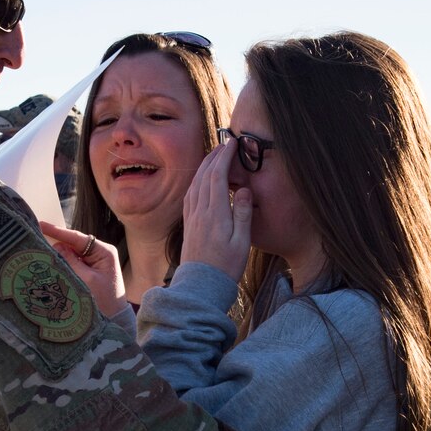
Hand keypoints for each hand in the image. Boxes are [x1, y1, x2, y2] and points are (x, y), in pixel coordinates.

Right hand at [40, 221, 127, 317]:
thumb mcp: (87, 280)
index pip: (77, 238)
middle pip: (73, 244)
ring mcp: (94, 262)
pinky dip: (62, 264)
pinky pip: (72, 263)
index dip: (58, 231)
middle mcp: (99, 253)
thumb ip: (71, 262)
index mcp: (104, 252)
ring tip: (41, 252)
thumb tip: (56, 246)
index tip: (41, 224)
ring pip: (71, 253)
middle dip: (56, 243)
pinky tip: (51, 265)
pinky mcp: (88, 271)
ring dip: (58, 255)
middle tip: (37, 238)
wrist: (114, 319)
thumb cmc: (105, 301)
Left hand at [180, 141, 251, 281]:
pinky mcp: (188, 225)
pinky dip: (196, 181)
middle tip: (225, 144)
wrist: (201, 286)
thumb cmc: (225, 267)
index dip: (224, 157)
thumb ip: (242, 214)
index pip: (217, 176)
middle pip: (204, 176)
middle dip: (214, 157)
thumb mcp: (241, 242)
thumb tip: (242, 189)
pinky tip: (200, 180)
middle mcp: (199, 212)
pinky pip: (190, 195)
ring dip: (204, 167)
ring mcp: (191, 218)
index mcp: (214, 214)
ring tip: (214, 156)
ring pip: (195, 184)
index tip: (233, 143)